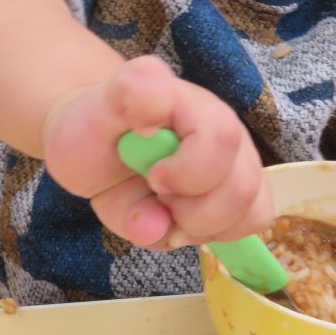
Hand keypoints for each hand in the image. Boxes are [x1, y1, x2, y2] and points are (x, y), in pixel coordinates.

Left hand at [41, 56, 272, 249]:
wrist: (98, 140)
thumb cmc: (94, 132)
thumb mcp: (80, 119)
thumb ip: (123, 118)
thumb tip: (153, 142)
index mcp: (183, 101)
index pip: (218, 136)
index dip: (187, 172)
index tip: (152, 178)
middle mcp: (221, 122)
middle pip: (240, 185)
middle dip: (191, 212)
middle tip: (155, 197)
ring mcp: (236, 152)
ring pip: (252, 208)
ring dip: (203, 226)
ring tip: (168, 212)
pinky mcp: (241, 182)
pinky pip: (254, 217)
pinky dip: (220, 233)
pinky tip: (186, 222)